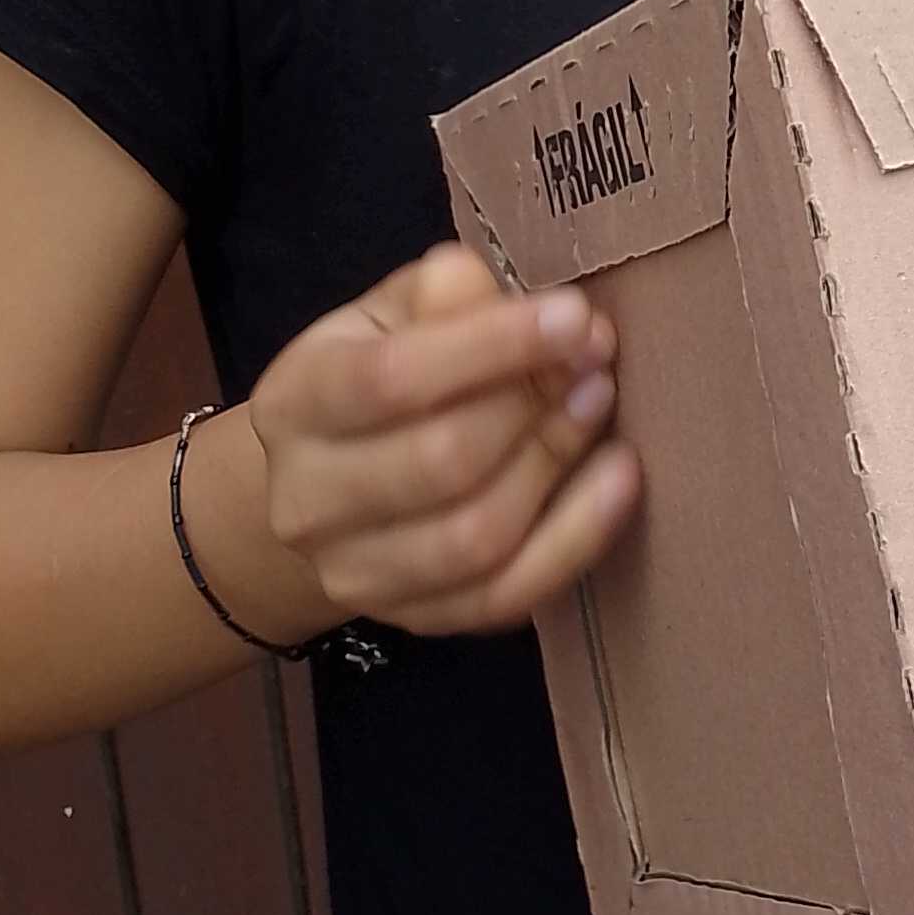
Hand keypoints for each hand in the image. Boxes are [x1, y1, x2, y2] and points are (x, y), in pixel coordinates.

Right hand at [242, 244, 637, 638]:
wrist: (327, 485)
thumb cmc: (376, 376)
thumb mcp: (393, 313)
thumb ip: (447, 294)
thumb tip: (526, 303)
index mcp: (295, 402)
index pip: (390, 380)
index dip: (493, 347)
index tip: (575, 316)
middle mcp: (307, 500)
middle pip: (439, 462)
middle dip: (534, 407)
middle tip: (595, 362)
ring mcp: (354, 573)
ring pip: (474, 537)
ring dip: (557, 465)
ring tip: (601, 405)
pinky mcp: (415, 619)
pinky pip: (505, 596)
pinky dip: (575, 539)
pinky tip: (619, 480)